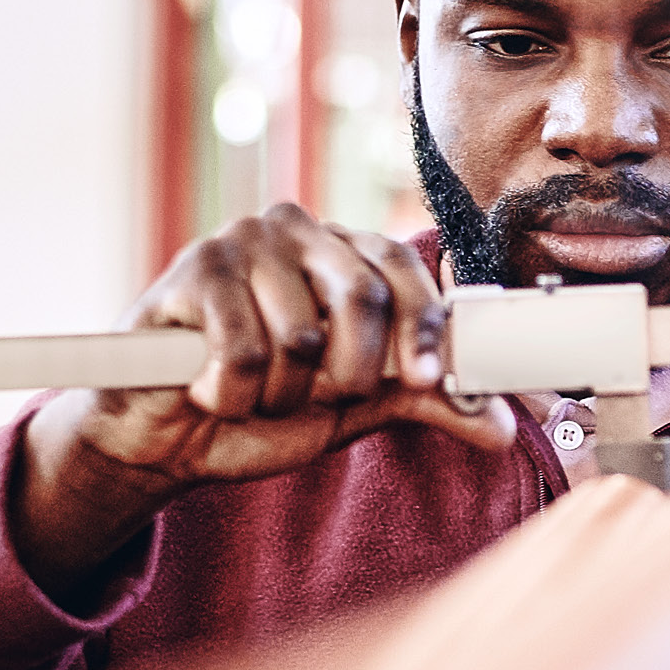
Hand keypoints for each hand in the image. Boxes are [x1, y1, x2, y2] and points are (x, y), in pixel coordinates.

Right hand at [11, 207, 512, 599]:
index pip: (404, 270)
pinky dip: (231, 392)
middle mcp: (298, 230)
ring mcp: (241, 242)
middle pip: (362, 296)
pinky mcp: (192, 270)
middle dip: (347, 373)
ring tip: (252, 392)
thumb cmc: (261, 410)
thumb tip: (502, 423)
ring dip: (279, 393)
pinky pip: (239, 348)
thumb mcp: (354, 408)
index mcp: (344, 252)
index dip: (425, 328)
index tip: (430, 380)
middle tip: (316, 399)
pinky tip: (209, 388)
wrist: (167, 439)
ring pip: (300, 334)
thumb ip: (425, 401)